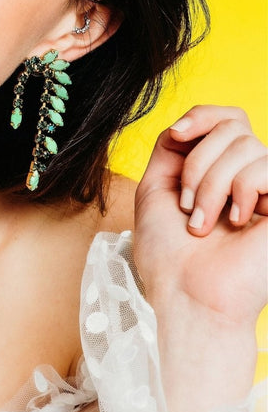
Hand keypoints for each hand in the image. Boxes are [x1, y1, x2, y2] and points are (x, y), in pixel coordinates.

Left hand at [133, 106, 266, 411]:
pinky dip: (241, 191)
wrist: (187, 296)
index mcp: (218, 172)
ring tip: (203, 223)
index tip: (177, 134)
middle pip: (233, 125)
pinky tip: (237, 222)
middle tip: (187, 205)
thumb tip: (186, 122)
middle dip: (197, 163)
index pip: (227, 118)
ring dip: (211, 184)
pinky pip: (265, 167)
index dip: (202, 116)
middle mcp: (247, 178)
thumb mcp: (155, 191)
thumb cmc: (168, 257)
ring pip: (245, 145)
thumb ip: (172, 150)